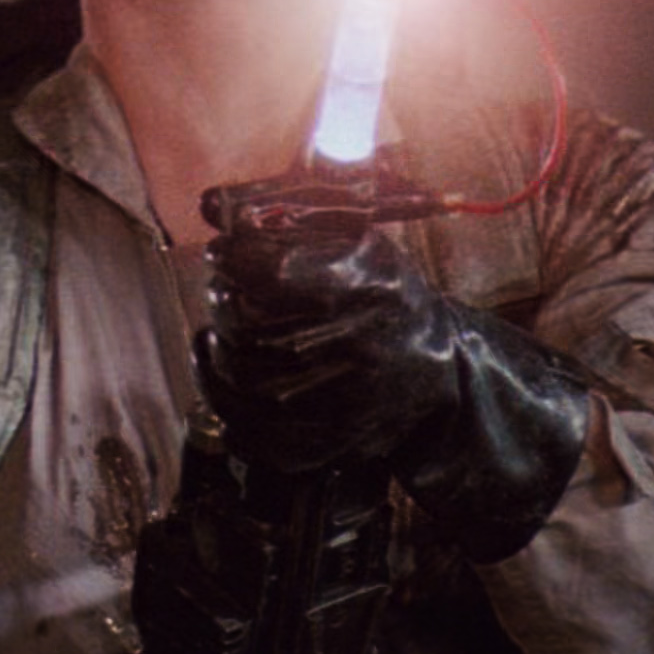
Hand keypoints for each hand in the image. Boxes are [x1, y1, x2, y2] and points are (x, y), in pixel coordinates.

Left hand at [196, 172, 449, 474]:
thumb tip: (216, 206)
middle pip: (251, 328)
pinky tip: (223, 378)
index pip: (275, 272)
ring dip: (214, 354)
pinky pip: (252, 433)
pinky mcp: (329, 447)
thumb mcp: (364, 244)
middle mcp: (360, 350)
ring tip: (216, 333)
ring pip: (242, 383)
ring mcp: (344, 406)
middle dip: (224, 304)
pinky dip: (224, 405)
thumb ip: (298, 220)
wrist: (439, 373)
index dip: (236, 259)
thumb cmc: (391, 299)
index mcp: (371, 290)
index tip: (225, 252)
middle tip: (222, 291)